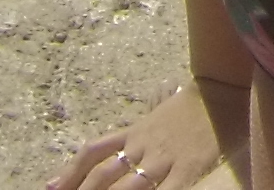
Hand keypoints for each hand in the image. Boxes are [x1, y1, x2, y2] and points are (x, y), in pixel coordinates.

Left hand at [48, 81, 234, 189]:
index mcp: (134, 132)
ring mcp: (164, 158)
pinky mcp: (188, 168)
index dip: (69, 173)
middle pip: (104, 176)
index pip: (92, 153)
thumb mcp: (154, 117)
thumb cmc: (188, 109)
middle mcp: (142, 146)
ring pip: (128, 187)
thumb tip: (105, 147)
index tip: (51, 189)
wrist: (222, 92)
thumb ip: (132, 135)